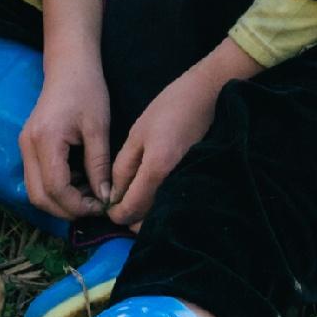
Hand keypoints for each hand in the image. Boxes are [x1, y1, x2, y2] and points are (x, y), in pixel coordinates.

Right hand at [20, 56, 113, 224]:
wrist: (69, 66)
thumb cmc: (87, 90)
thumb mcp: (98, 128)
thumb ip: (99, 165)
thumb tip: (105, 198)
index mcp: (45, 140)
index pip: (55, 188)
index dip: (78, 205)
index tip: (101, 205)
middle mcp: (28, 146)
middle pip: (38, 197)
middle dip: (66, 210)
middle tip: (94, 207)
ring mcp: (24, 147)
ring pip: (35, 191)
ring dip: (60, 201)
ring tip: (90, 194)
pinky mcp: (28, 146)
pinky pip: (37, 178)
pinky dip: (56, 189)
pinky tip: (80, 181)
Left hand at [108, 44, 251, 229]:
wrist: (207, 96)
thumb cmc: (169, 108)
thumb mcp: (138, 134)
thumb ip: (123, 167)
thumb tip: (113, 195)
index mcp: (157, 169)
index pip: (132, 207)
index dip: (117, 214)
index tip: (109, 210)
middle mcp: (175, 182)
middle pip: (149, 219)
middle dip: (131, 219)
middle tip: (120, 207)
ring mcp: (190, 184)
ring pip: (163, 214)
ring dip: (146, 215)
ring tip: (134, 202)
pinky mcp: (198, 182)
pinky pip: (175, 203)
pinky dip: (161, 207)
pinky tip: (152, 196)